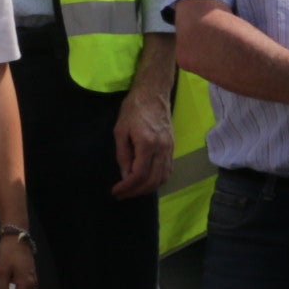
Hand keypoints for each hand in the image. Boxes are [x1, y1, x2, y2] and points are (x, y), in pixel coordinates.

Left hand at [110, 83, 175, 199]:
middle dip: (135, 192)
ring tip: (133, 191)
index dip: (126, 187)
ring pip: (162, 178)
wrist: (153, 94)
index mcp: (147, 144)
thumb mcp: (120, 131)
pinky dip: (158, 181)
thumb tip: (125, 176)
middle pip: (151, 181)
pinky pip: (168, 171)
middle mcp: (162, 149)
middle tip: (122, 194)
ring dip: (147, 189)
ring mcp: (170, 149)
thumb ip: (123, 155)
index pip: (138, 175)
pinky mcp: (173, 148)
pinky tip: (147, 182)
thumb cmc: (134, 109)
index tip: (115, 191)